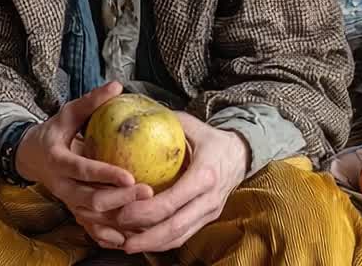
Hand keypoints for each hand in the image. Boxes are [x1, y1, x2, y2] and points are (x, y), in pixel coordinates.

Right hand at [15, 82, 153, 248]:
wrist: (31, 156)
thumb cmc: (55, 131)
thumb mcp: (68, 113)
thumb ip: (91, 102)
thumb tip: (117, 85)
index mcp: (57, 160)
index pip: (82, 169)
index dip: (105, 174)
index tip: (130, 176)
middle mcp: (60, 185)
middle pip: (90, 199)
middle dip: (120, 199)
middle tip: (147, 192)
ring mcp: (66, 201)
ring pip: (92, 217)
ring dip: (118, 219)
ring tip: (146, 214)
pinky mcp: (73, 211)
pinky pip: (90, 228)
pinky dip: (108, 235)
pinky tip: (129, 238)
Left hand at [114, 112, 248, 253]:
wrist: (241, 154)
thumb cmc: (210, 138)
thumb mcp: (190, 125)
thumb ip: (164, 122)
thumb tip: (131, 115)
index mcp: (205, 174)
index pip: (174, 200)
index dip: (147, 210)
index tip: (123, 212)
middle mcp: (210, 198)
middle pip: (176, 226)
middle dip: (147, 237)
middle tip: (120, 239)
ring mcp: (210, 212)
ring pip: (181, 237)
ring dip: (153, 244)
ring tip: (127, 245)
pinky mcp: (208, 219)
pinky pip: (185, 236)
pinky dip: (163, 242)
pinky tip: (144, 241)